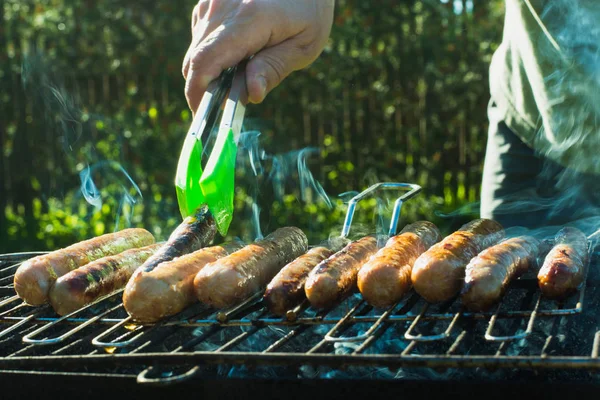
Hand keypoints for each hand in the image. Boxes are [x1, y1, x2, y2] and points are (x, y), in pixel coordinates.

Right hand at [182, 0, 334, 113]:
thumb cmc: (310, 9)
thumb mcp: (304, 45)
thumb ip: (274, 69)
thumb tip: (251, 95)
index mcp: (249, 18)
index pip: (205, 61)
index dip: (197, 93)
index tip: (203, 115)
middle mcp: (224, 5)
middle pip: (196, 58)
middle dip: (206, 87)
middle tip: (230, 102)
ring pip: (196, 47)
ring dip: (211, 68)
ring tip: (243, 69)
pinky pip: (201, 33)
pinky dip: (213, 50)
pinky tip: (239, 50)